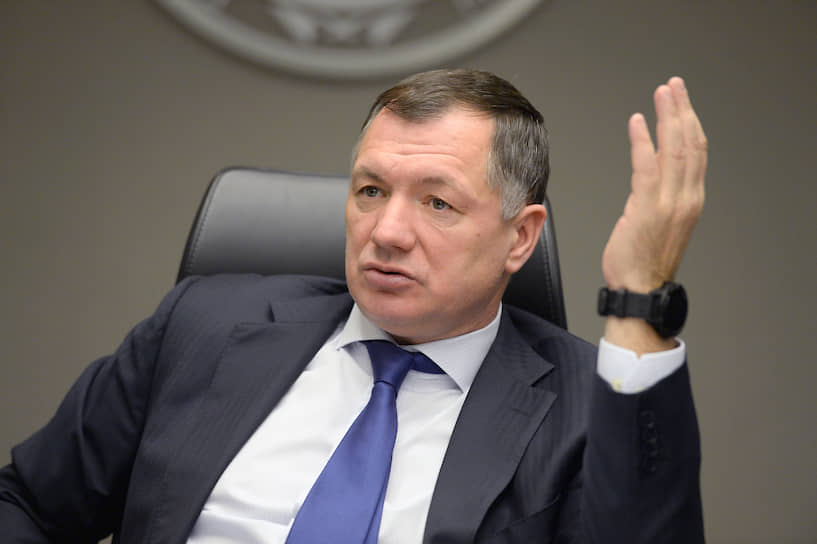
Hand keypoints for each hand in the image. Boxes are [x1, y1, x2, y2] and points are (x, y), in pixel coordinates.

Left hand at [601, 77, 706, 292]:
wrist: (639, 289)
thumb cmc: (643, 261)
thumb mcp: (659, 223)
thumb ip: (658, 197)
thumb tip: (648, 176)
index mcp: (690, 200)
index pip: (696, 153)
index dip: (690, 123)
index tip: (682, 102)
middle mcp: (685, 198)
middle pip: (690, 144)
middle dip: (682, 110)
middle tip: (674, 86)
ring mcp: (669, 203)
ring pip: (674, 149)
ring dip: (667, 117)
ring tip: (662, 94)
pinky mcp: (647, 208)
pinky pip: (647, 166)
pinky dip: (643, 141)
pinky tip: (638, 123)